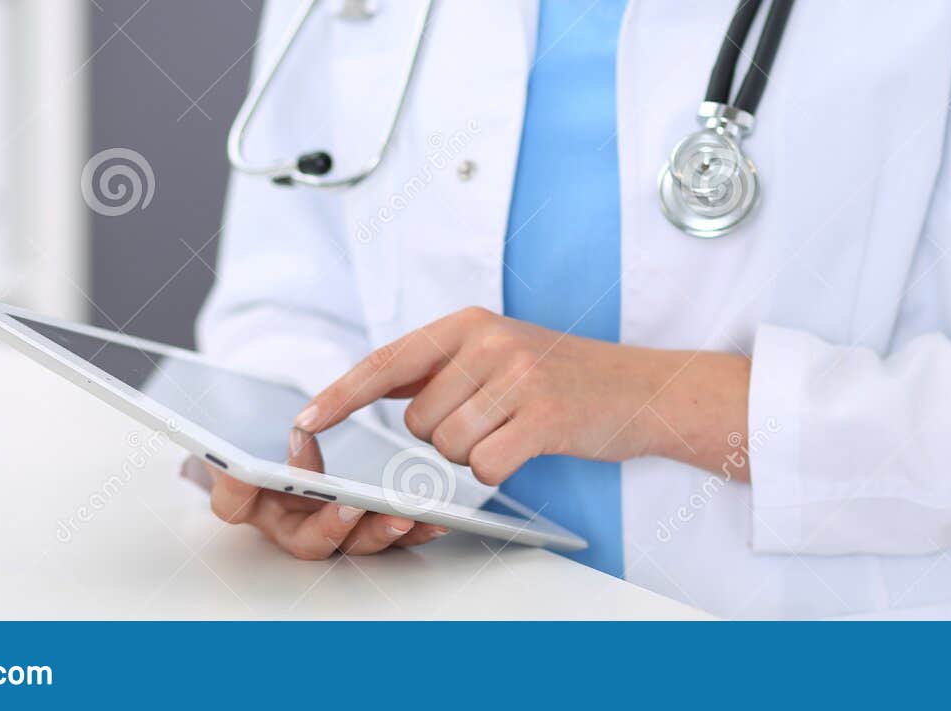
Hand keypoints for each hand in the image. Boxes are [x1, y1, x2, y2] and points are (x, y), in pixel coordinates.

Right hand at [204, 429, 447, 559]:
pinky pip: (390, 531)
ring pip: (354, 541)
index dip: (241, 495)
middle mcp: (291, 522)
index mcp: (251, 500)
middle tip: (351, 506)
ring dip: (381, 531)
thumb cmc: (261, 438)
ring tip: (405, 515)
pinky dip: (414, 528)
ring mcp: (332, 527)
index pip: (236, 506)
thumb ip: (236, 443)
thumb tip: (233, 462)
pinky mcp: (369, 523)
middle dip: (332, 525)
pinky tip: (436, 519)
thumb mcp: (238, 431)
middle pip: (308, 539)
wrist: (286, 441)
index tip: (257, 477)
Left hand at [294, 307, 751, 484]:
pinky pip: (487, 467)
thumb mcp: (499, 351)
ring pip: (450, 448)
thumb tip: (373, 386)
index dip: (341, 393)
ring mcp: (518, 378)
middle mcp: (489, 343)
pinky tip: (528, 448)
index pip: (387, 361)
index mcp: (469, 324)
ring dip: (476, 454)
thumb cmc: (565, 376)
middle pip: (418, 421)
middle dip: (445, 436)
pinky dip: (501, 471)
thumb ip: (441, 366)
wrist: (644, 388)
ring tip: (515, 429)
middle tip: (492, 420)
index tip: (306, 419)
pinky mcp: (544, 417)